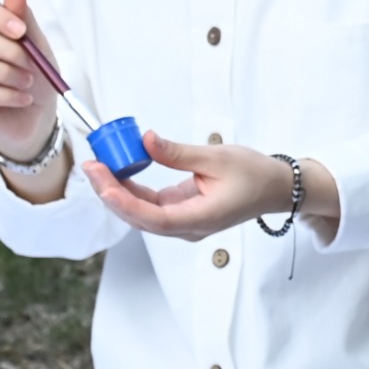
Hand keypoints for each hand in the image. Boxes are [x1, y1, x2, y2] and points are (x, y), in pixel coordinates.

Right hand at [0, 0, 59, 158]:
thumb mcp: (37, 46)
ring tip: (27, 83)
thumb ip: (25, 19)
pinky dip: (4, 95)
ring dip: (6, 73)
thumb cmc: (36, 76)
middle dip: (10, 52)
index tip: (21, 31)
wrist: (38, 117)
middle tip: (32, 66)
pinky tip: (22, 99)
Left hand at [85, 133, 334, 241]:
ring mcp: (184, 223)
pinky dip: (132, 191)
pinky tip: (119, 173)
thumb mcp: (217, 157)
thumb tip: (145, 140)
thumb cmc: (255, 175)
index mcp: (201, 218)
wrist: (276, 189)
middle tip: (92, 165)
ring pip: (141, 214)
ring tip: (99, 167)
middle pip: (139, 218)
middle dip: (111, 193)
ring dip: (118, 192)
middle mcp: (188, 227)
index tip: (103, 179)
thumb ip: (177, 153)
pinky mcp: (182, 214)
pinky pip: (150, 207)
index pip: (153, 217)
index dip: (123, 201)